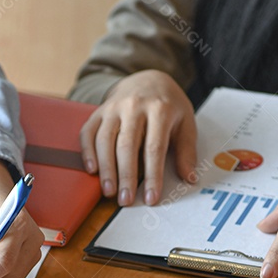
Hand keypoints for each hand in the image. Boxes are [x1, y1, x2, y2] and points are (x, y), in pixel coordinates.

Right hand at [79, 69, 197, 205]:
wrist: (148, 78)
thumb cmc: (168, 105)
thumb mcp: (186, 122)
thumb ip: (187, 151)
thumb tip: (190, 178)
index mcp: (160, 110)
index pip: (154, 148)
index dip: (153, 175)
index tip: (151, 198)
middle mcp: (134, 106)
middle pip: (127, 146)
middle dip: (125, 176)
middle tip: (126, 200)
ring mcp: (113, 108)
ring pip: (105, 140)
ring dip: (106, 168)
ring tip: (109, 191)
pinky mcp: (99, 111)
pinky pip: (88, 132)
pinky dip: (88, 151)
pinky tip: (92, 170)